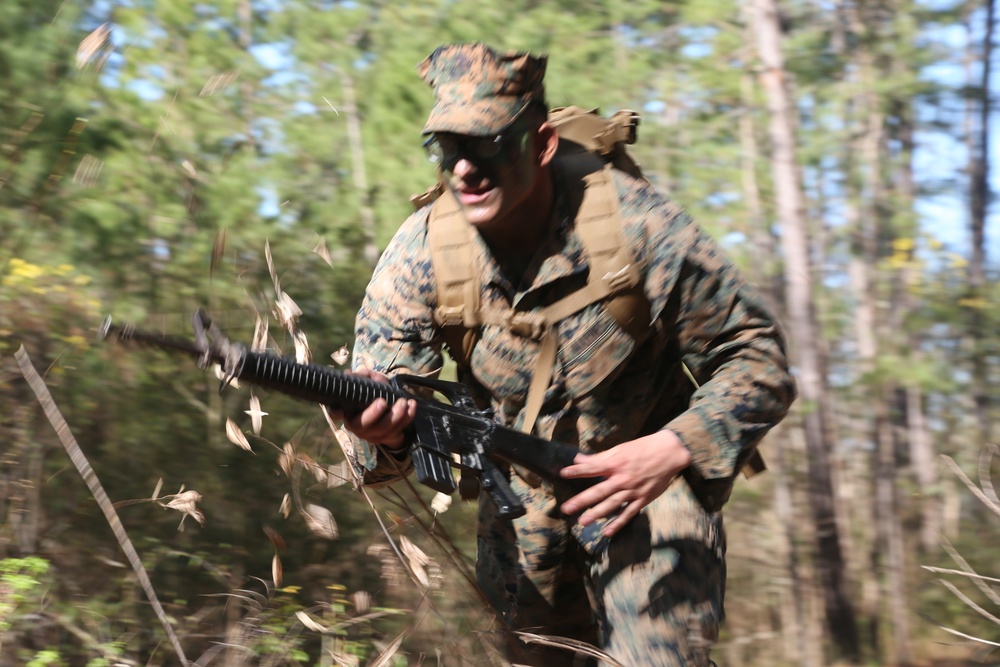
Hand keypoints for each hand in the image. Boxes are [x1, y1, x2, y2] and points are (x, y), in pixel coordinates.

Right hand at [333, 368, 416, 450]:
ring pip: (383, 429)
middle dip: (373, 414)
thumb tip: (350, 374)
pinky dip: (407, 417)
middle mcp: (357, 425)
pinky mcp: (387, 437)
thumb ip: (362, 376)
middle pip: (362, 425)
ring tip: (403, 401)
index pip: (336, 413)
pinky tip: (411, 405)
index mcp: (348, 411)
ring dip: (395, 415)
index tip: (339, 410)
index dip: (335, 413)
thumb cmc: (374, 393)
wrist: (389, 410)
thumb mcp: (369, 382)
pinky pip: (398, 429)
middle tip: (383, 401)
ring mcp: (372, 434)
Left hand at [559, 430, 691, 536]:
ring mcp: (633, 491)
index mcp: (616, 463)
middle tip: (567, 508)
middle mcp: (622, 478)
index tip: (563, 474)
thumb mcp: (620, 449)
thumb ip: (599, 457)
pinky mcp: (643, 499)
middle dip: (582, 500)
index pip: (592, 468)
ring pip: (612, 504)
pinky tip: (607, 532)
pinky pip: (628, 513)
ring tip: (583, 522)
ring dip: (597, 513)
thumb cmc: (643, 449)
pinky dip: (618, 523)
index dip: (577, 471)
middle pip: (599, 491)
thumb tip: (578, 459)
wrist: (669, 453)